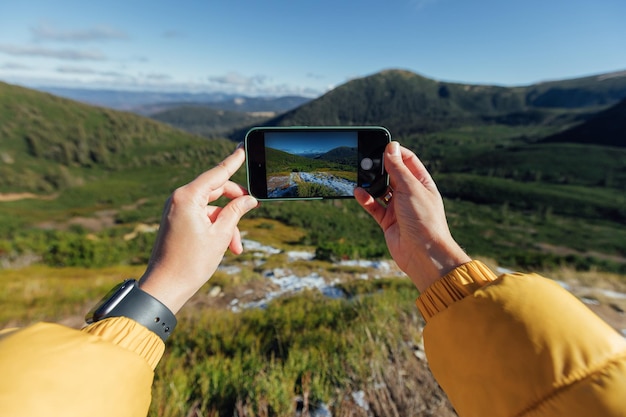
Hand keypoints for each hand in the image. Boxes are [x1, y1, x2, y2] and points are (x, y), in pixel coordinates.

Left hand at [138, 146, 257, 312]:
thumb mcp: (221, 235)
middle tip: (253, 209)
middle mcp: (179, 199)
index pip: (217, 173)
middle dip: (235, 204)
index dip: (233, 161)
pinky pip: (202, 216)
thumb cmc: (191, 262)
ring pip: (212, 207)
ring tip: (236, 247)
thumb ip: (236, 212)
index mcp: (188, 197)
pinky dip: (215, 228)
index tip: (243, 147)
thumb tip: (248, 200)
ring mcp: (177, 209)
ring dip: (227, 224)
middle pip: (216, 190)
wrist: (165, 286)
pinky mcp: (177, 220)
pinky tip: (226, 247)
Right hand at [354, 141, 470, 291]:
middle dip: (379, 167)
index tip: (380, 146)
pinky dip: (365, 199)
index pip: (408, 160)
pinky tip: (358, 192)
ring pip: (381, 190)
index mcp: (421, 183)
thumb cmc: (423, 220)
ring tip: (360, 175)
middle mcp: (410, 194)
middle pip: (392, 174)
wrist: (423, 254)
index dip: (395, 152)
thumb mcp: (410, 188)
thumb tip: (391, 147)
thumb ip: (398, 168)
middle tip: (365, 160)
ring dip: (370, 183)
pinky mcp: (387, 221)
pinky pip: (374, 206)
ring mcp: (398, 208)